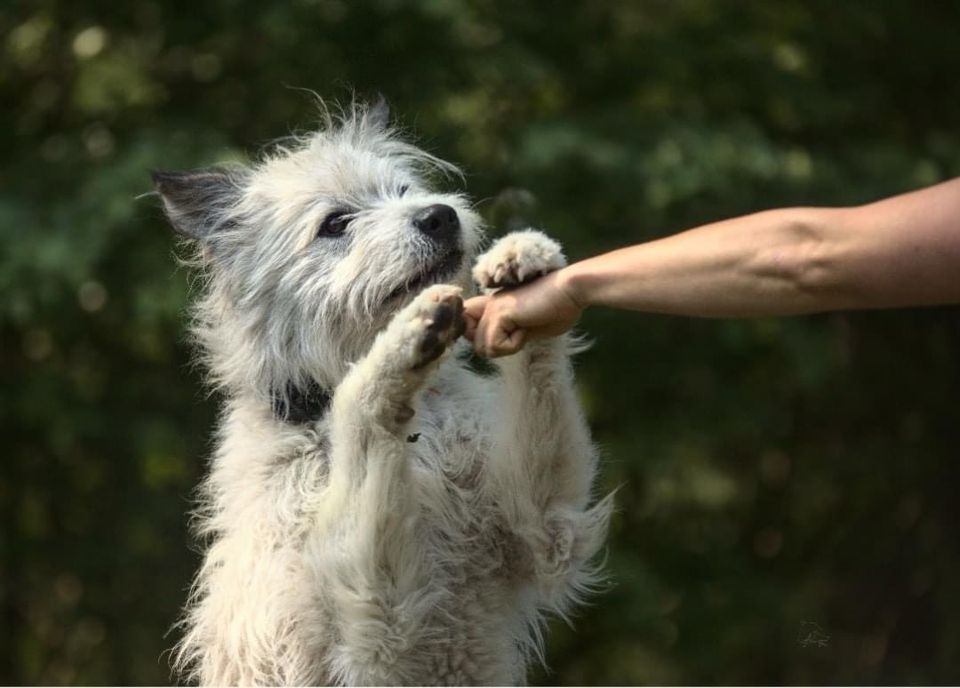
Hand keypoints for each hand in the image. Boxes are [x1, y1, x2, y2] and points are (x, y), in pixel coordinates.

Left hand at [463, 269, 583, 356]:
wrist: (571, 291)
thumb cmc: (559, 308)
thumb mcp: (529, 328)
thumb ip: (510, 335)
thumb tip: (496, 349)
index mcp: (495, 306)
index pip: (469, 329)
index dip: (486, 342)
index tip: (509, 338)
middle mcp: (489, 305)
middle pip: (476, 345)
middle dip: (499, 349)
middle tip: (521, 335)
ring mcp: (492, 308)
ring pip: (483, 348)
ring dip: (507, 347)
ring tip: (525, 330)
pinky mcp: (500, 314)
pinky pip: (495, 345)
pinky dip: (513, 345)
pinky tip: (526, 329)